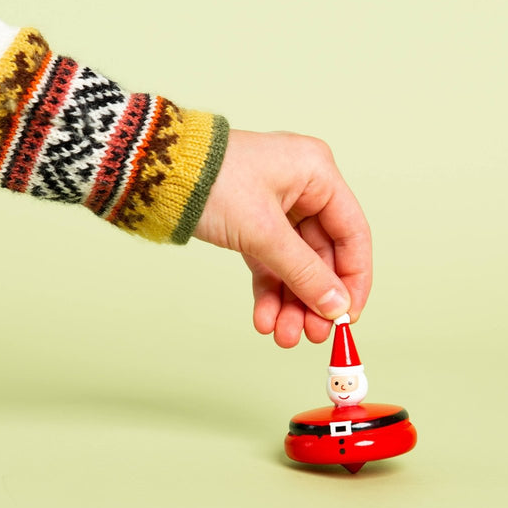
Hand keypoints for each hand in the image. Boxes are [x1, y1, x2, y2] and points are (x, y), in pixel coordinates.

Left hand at [194, 129, 371, 347]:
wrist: (154, 174)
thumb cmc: (209, 180)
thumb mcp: (263, 232)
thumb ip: (304, 273)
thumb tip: (336, 307)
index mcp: (318, 173)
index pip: (353, 234)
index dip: (354, 279)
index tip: (348, 317)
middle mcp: (303, 186)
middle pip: (323, 255)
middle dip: (314, 298)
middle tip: (311, 334)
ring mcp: (277, 204)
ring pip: (295, 263)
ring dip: (291, 302)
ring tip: (282, 335)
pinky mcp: (252, 221)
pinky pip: (270, 261)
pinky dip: (269, 290)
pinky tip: (265, 318)